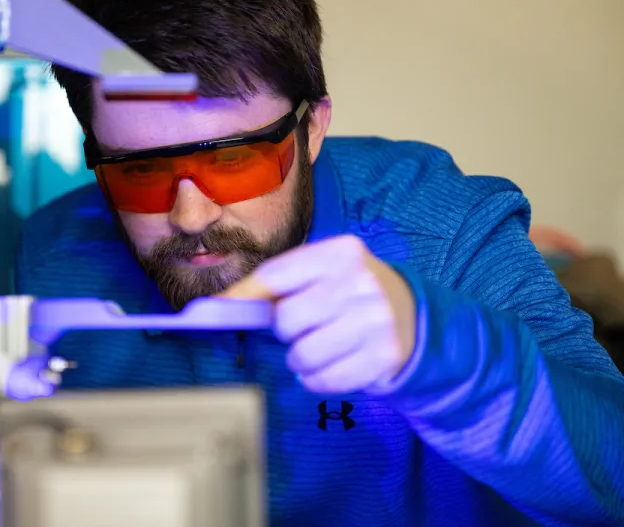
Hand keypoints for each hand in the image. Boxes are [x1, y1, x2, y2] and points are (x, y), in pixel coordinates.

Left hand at [219, 235, 416, 392]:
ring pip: (301, 354)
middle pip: (286, 318)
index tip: (220, 308)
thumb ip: (277, 283)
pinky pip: (323, 379)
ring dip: (300, 358)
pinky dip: (316, 378)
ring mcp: (376, 320)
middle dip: (285, 329)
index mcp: (342, 252)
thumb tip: (222, 304)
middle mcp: (361, 282)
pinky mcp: (384, 356)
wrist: (411, 315)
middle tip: (303, 326)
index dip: (244, 295)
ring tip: (319, 346)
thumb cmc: (347, 292)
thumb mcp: (321, 273)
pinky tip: (332, 363)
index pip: (275, 275)